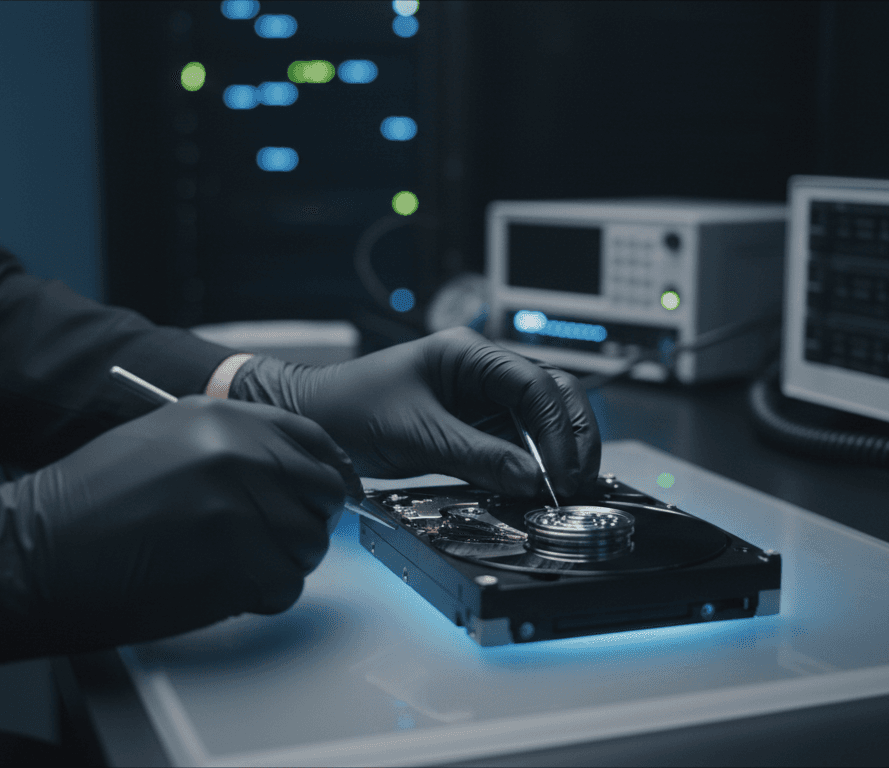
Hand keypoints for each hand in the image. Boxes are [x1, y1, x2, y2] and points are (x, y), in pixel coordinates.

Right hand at [0, 396, 358, 678]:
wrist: (33, 553)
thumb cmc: (88, 504)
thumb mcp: (164, 440)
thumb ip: (231, 446)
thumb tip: (288, 470)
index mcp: (221, 418)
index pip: (313, 441)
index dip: (326, 472)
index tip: (328, 493)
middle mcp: (237, 454)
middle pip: (321, 493)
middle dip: (306, 522)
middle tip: (273, 541)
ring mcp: (239, 508)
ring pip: (308, 544)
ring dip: (282, 564)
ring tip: (235, 566)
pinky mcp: (234, 563)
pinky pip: (285, 585)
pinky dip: (264, 596)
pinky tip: (224, 588)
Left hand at [232, 327, 600, 497]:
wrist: (312, 423)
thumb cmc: (348, 408)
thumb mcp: (415, 433)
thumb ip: (476, 454)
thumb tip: (530, 477)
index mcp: (469, 354)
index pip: (535, 383)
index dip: (556, 428)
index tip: (560, 470)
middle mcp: (482, 374)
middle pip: (551, 397)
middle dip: (571, 438)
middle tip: (576, 482)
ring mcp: (479, 402)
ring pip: (538, 425)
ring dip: (554, 456)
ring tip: (562, 492)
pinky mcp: (471, 431)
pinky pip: (513, 448)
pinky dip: (529, 470)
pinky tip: (535, 491)